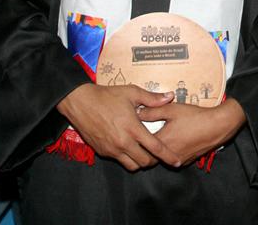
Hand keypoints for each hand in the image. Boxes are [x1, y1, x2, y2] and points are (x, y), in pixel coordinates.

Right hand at [56, 83, 179, 170]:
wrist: (80, 103)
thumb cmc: (107, 96)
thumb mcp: (132, 93)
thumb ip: (152, 98)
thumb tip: (170, 97)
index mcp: (133, 128)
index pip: (155, 148)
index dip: (168, 156)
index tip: (177, 162)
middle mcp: (123, 142)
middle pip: (144, 162)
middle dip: (154, 160)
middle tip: (158, 154)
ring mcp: (111, 149)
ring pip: (131, 165)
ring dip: (140, 161)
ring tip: (144, 152)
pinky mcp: (102, 151)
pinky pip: (118, 160)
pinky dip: (126, 157)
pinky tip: (129, 147)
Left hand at [139, 97, 245, 165]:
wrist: (218, 125)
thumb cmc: (195, 117)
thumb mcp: (172, 109)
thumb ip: (153, 111)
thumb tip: (137, 112)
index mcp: (162, 142)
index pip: (141, 150)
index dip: (136, 144)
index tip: (134, 137)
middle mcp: (169, 155)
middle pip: (150, 159)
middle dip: (146, 151)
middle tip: (144, 140)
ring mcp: (179, 160)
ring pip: (162, 161)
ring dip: (158, 153)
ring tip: (159, 140)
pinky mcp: (187, 161)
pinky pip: (173, 160)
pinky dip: (170, 154)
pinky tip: (175, 142)